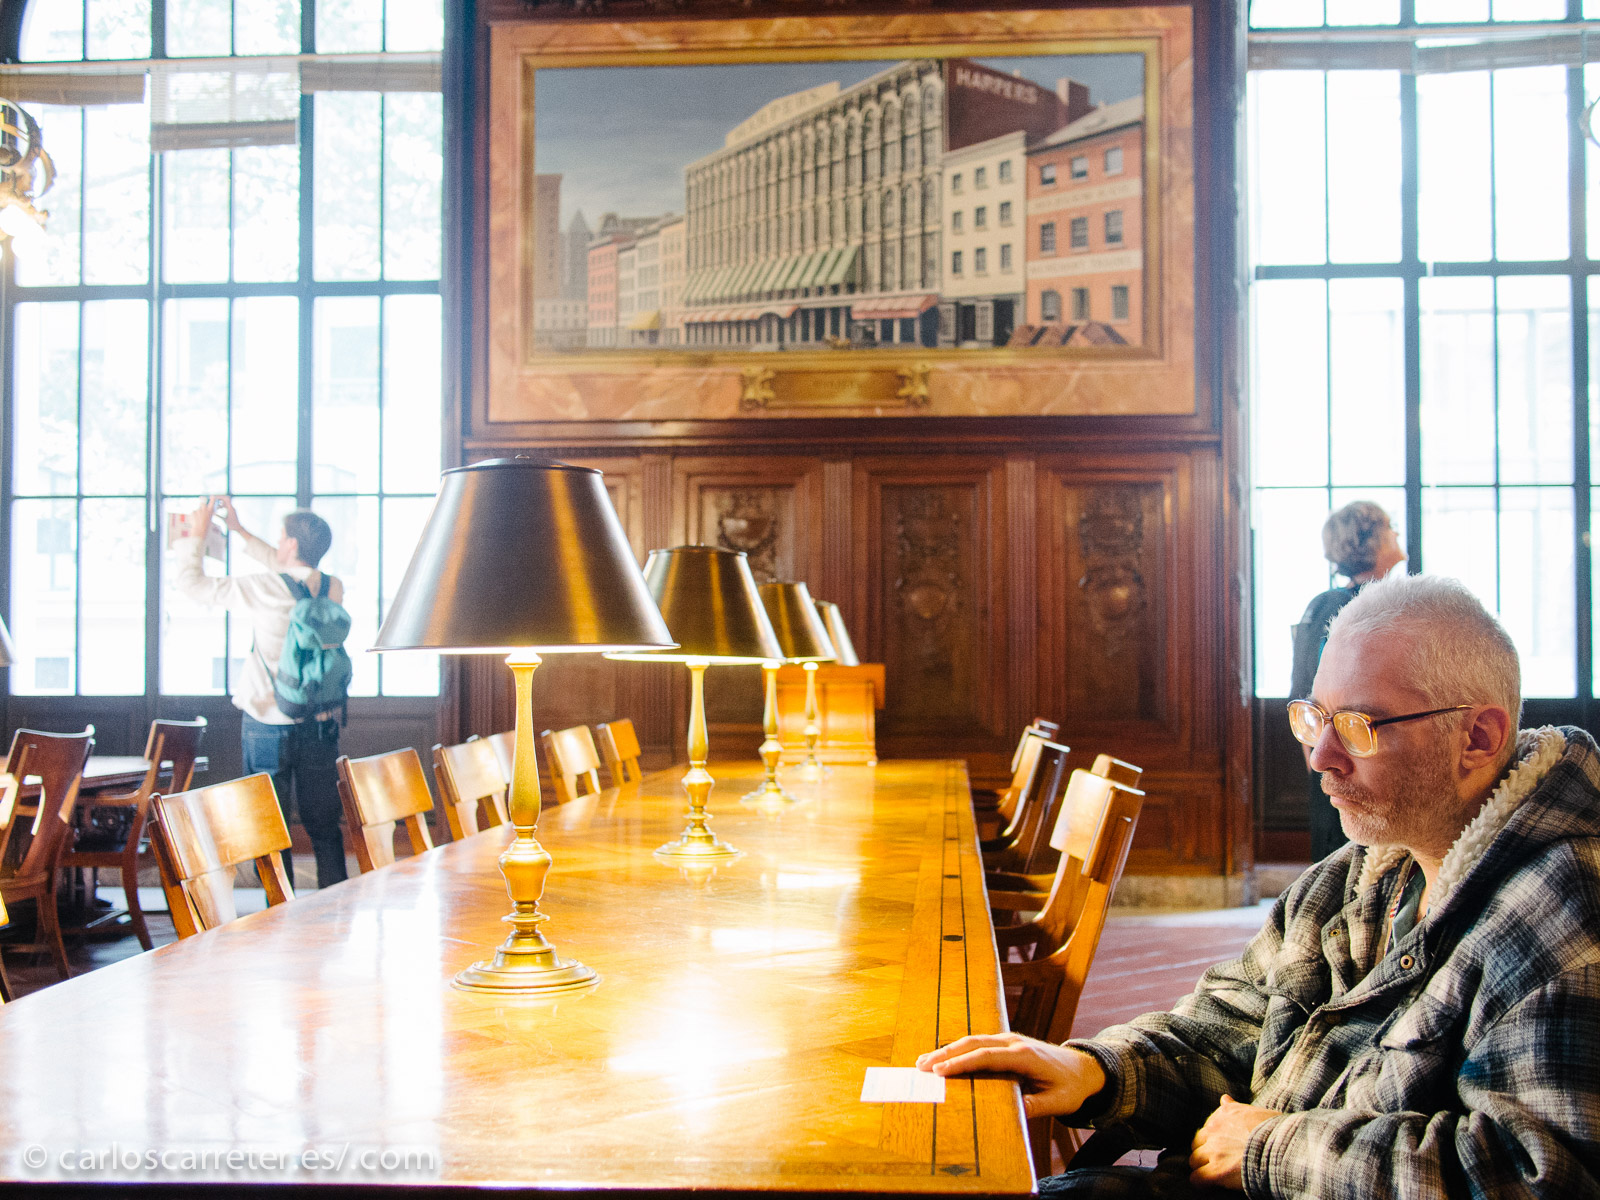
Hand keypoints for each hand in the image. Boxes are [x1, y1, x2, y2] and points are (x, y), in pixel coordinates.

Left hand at [187, 498, 215, 534]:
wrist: (199, 530)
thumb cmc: (205, 526)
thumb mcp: (210, 520)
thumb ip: (210, 515)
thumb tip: (210, 512)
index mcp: (210, 511)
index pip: (212, 503)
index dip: (212, 499)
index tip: (212, 496)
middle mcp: (204, 509)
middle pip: (202, 502)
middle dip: (202, 502)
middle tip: (201, 503)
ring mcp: (198, 510)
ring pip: (197, 509)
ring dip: (197, 513)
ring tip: (198, 519)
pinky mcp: (193, 512)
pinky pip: (193, 513)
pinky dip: (193, 516)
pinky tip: (194, 520)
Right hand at [211, 495, 244, 533]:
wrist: (238, 528)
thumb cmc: (232, 525)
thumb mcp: (225, 521)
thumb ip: (219, 516)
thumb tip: (213, 513)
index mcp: (230, 508)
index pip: (226, 499)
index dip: (220, 497)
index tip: (214, 497)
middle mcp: (231, 507)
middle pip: (225, 499)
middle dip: (219, 498)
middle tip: (212, 499)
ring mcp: (231, 509)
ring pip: (225, 503)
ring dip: (219, 503)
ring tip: (214, 505)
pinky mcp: (231, 511)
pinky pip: (225, 506)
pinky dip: (221, 506)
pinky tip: (217, 509)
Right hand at [916, 1033, 1107, 1118]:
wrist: (1085, 1068)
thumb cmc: (1071, 1087)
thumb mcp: (1058, 1102)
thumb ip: (1034, 1106)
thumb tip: (1010, 1113)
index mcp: (1024, 1056)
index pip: (985, 1057)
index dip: (961, 1063)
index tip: (939, 1071)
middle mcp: (1014, 1042)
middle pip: (973, 1043)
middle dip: (946, 1053)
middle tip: (921, 1066)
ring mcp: (1010, 1040)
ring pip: (973, 1040)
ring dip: (949, 1049)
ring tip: (924, 1062)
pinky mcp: (1008, 1043)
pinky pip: (979, 1043)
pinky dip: (960, 1050)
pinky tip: (945, 1059)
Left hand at [1189, 1095, 1279, 1190]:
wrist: (1285, 1149)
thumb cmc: (1277, 1132)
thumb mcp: (1256, 1112)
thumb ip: (1236, 1107)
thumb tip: (1224, 1098)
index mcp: (1224, 1113)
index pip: (1208, 1126)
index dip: (1214, 1139)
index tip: (1222, 1147)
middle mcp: (1215, 1129)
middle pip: (1197, 1142)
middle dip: (1204, 1152)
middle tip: (1217, 1162)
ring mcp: (1214, 1150)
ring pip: (1194, 1160)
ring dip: (1202, 1167)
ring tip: (1213, 1175)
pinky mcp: (1217, 1171)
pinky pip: (1197, 1179)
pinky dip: (1200, 1183)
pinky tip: (1207, 1187)